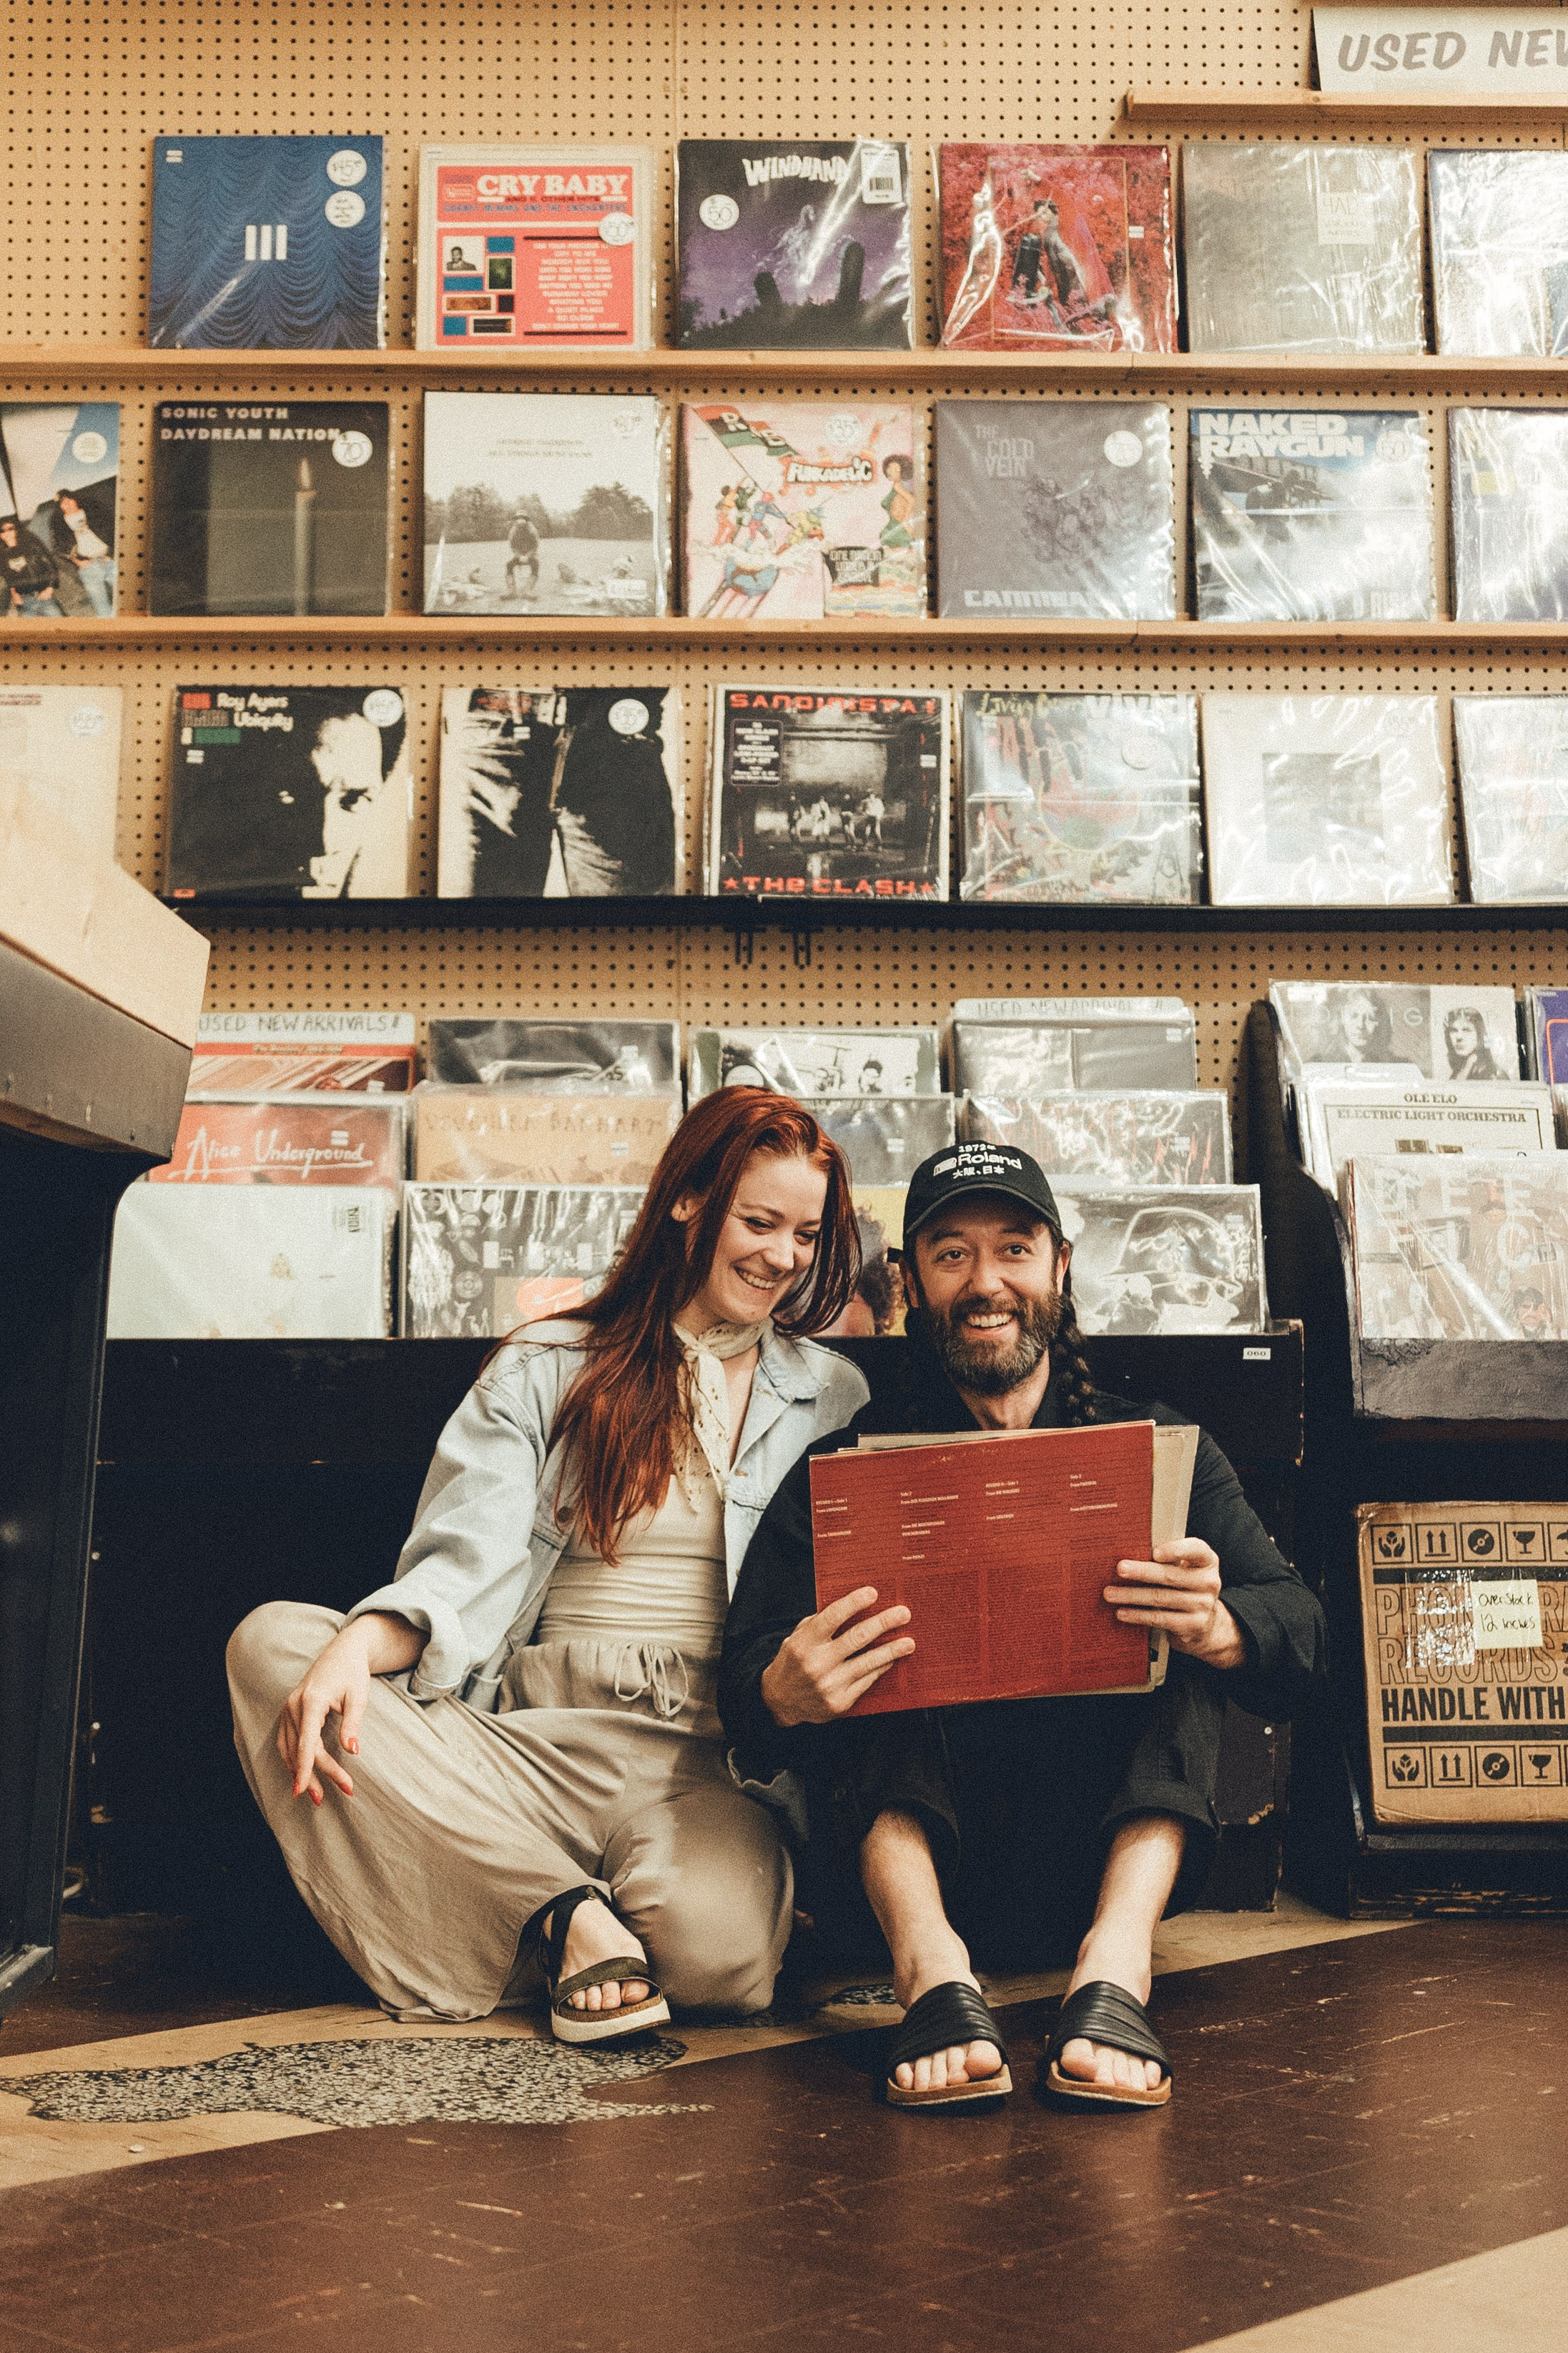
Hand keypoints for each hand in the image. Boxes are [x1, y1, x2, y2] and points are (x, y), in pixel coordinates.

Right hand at [276, 1623, 375, 1803]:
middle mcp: (294, 1706)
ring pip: (290, 1749)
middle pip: (301, 1750)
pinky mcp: (289, 1712)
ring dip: (301, 1772)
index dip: (305, 1769)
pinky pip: (286, 1742)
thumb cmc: (353, 1673)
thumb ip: (352, 1723)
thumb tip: (352, 1751)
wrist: (342, 1652)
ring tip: (317, 1795)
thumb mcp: (358, 1696)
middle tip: (343, 1791)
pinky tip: (302, 1775)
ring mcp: (288, 1709)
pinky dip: (293, 1760)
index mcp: (311, 1701)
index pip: (306, 1743)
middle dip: (317, 1774)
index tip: (304, 1791)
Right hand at [760, 1586, 915, 1726]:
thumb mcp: (797, 1638)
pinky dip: (881, 1668)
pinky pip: (867, 1681)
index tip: (873, 1592)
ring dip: (892, 1650)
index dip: (853, 1603)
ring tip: (909, 1641)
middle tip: (903, 1613)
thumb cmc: (794, 1662)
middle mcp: (817, 1663)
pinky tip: (891, 1659)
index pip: (832, 1617)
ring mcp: (830, 1685)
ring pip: (868, 1662)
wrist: (780, 1701)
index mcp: (804, 1643)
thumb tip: (852, 1606)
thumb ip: (819, 1623)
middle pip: (856, 1638)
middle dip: (883, 1623)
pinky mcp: (840, 1702)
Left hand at [1104, 1539, 1246, 1670]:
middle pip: (1171, 1575)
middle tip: (1120, 1569)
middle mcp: (1209, 1582)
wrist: (1207, 1623)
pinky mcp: (1193, 1625)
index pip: (1196, 1550)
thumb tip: (1130, 1550)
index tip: (1155, 1552)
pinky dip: (1138, 1615)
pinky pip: (1160, 1618)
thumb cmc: (1186, 1586)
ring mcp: (1203, 1605)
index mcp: (1207, 1561)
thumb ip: (1167, 1558)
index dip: (1176, 1550)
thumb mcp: (1185, 1568)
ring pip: (1161, 1598)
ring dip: (1131, 1595)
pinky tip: (1122, 1612)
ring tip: (1110, 1593)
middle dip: (1142, 1572)